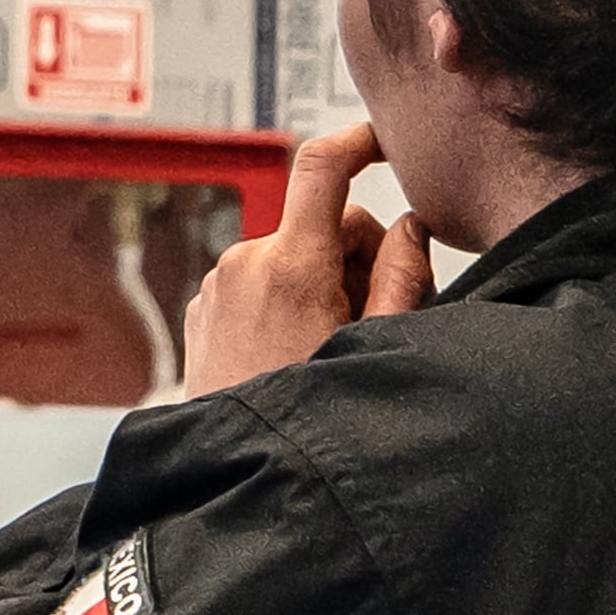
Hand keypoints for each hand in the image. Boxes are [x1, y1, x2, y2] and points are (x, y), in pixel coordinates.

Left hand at [183, 121, 434, 390]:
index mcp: (291, 265)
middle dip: (358, 256)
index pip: (322, 168)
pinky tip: (293, 350)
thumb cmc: (311, 414)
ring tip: (328, 344)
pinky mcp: (205, 308)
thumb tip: (410, 225)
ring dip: (322, 282)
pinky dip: (286, 300)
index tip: (384, 142)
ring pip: (293, 255)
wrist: (241, 472)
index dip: (358, 141)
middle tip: (371, 315)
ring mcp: (218, 285)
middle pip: (324, 223)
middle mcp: (245, 263)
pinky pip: (260, 282)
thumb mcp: (377, 345)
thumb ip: (406, 276)